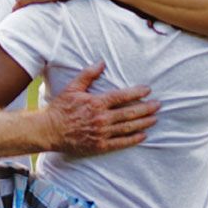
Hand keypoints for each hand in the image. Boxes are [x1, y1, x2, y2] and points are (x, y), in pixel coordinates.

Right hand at [42, 61, 158, 155]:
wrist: (49, 130)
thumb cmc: (60, 109)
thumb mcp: (72, 88)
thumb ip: (88, 75)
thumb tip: (101, 63)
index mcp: (96, 103)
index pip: (122, 97)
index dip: (137, 93)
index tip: (148, 90)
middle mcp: (102, 118)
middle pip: (129, 113)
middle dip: (146, 108)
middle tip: (158, 105)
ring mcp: (102, 133)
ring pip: (128, 127)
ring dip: (143, 123)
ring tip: (155, 119)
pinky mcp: (100, 145)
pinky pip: (120, 142)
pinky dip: (133, 139)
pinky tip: (143, 135)